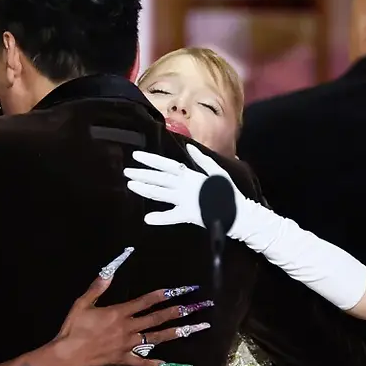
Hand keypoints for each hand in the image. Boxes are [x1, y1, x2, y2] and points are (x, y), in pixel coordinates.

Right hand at [50, 247, 211, 365]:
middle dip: (177, 312)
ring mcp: (128, 345)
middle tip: (196, 308)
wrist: (68, 355)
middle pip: (157, 319)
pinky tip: (169, 364)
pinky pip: (142, 362)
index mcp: (119, 313)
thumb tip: (108, 272)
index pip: (145, 302)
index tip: (177, 290)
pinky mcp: (124, 359)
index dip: (162, 295)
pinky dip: (155, 363)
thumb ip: (97, 288)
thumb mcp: (82, 303)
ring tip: (192, 329)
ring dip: (175, 332)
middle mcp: (128, 328)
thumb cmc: (73, 328)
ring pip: (156, 338)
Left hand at [124, 144, 245, 229]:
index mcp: (191, 175)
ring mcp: (185, 200)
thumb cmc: (227, 192)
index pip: (167, 165)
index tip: (136, 156)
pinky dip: (161, 218)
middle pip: (159, 179)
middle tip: (126, 171)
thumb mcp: (216, 172)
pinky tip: (148, 218)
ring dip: (145, 189)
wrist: (239, 213)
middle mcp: (185, 185)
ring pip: (161, 194)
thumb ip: (202, 160)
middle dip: (142, 174)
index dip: (151, 160)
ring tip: (130, 186)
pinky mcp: (189, 215)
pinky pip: (172, 217)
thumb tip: (189, 147)